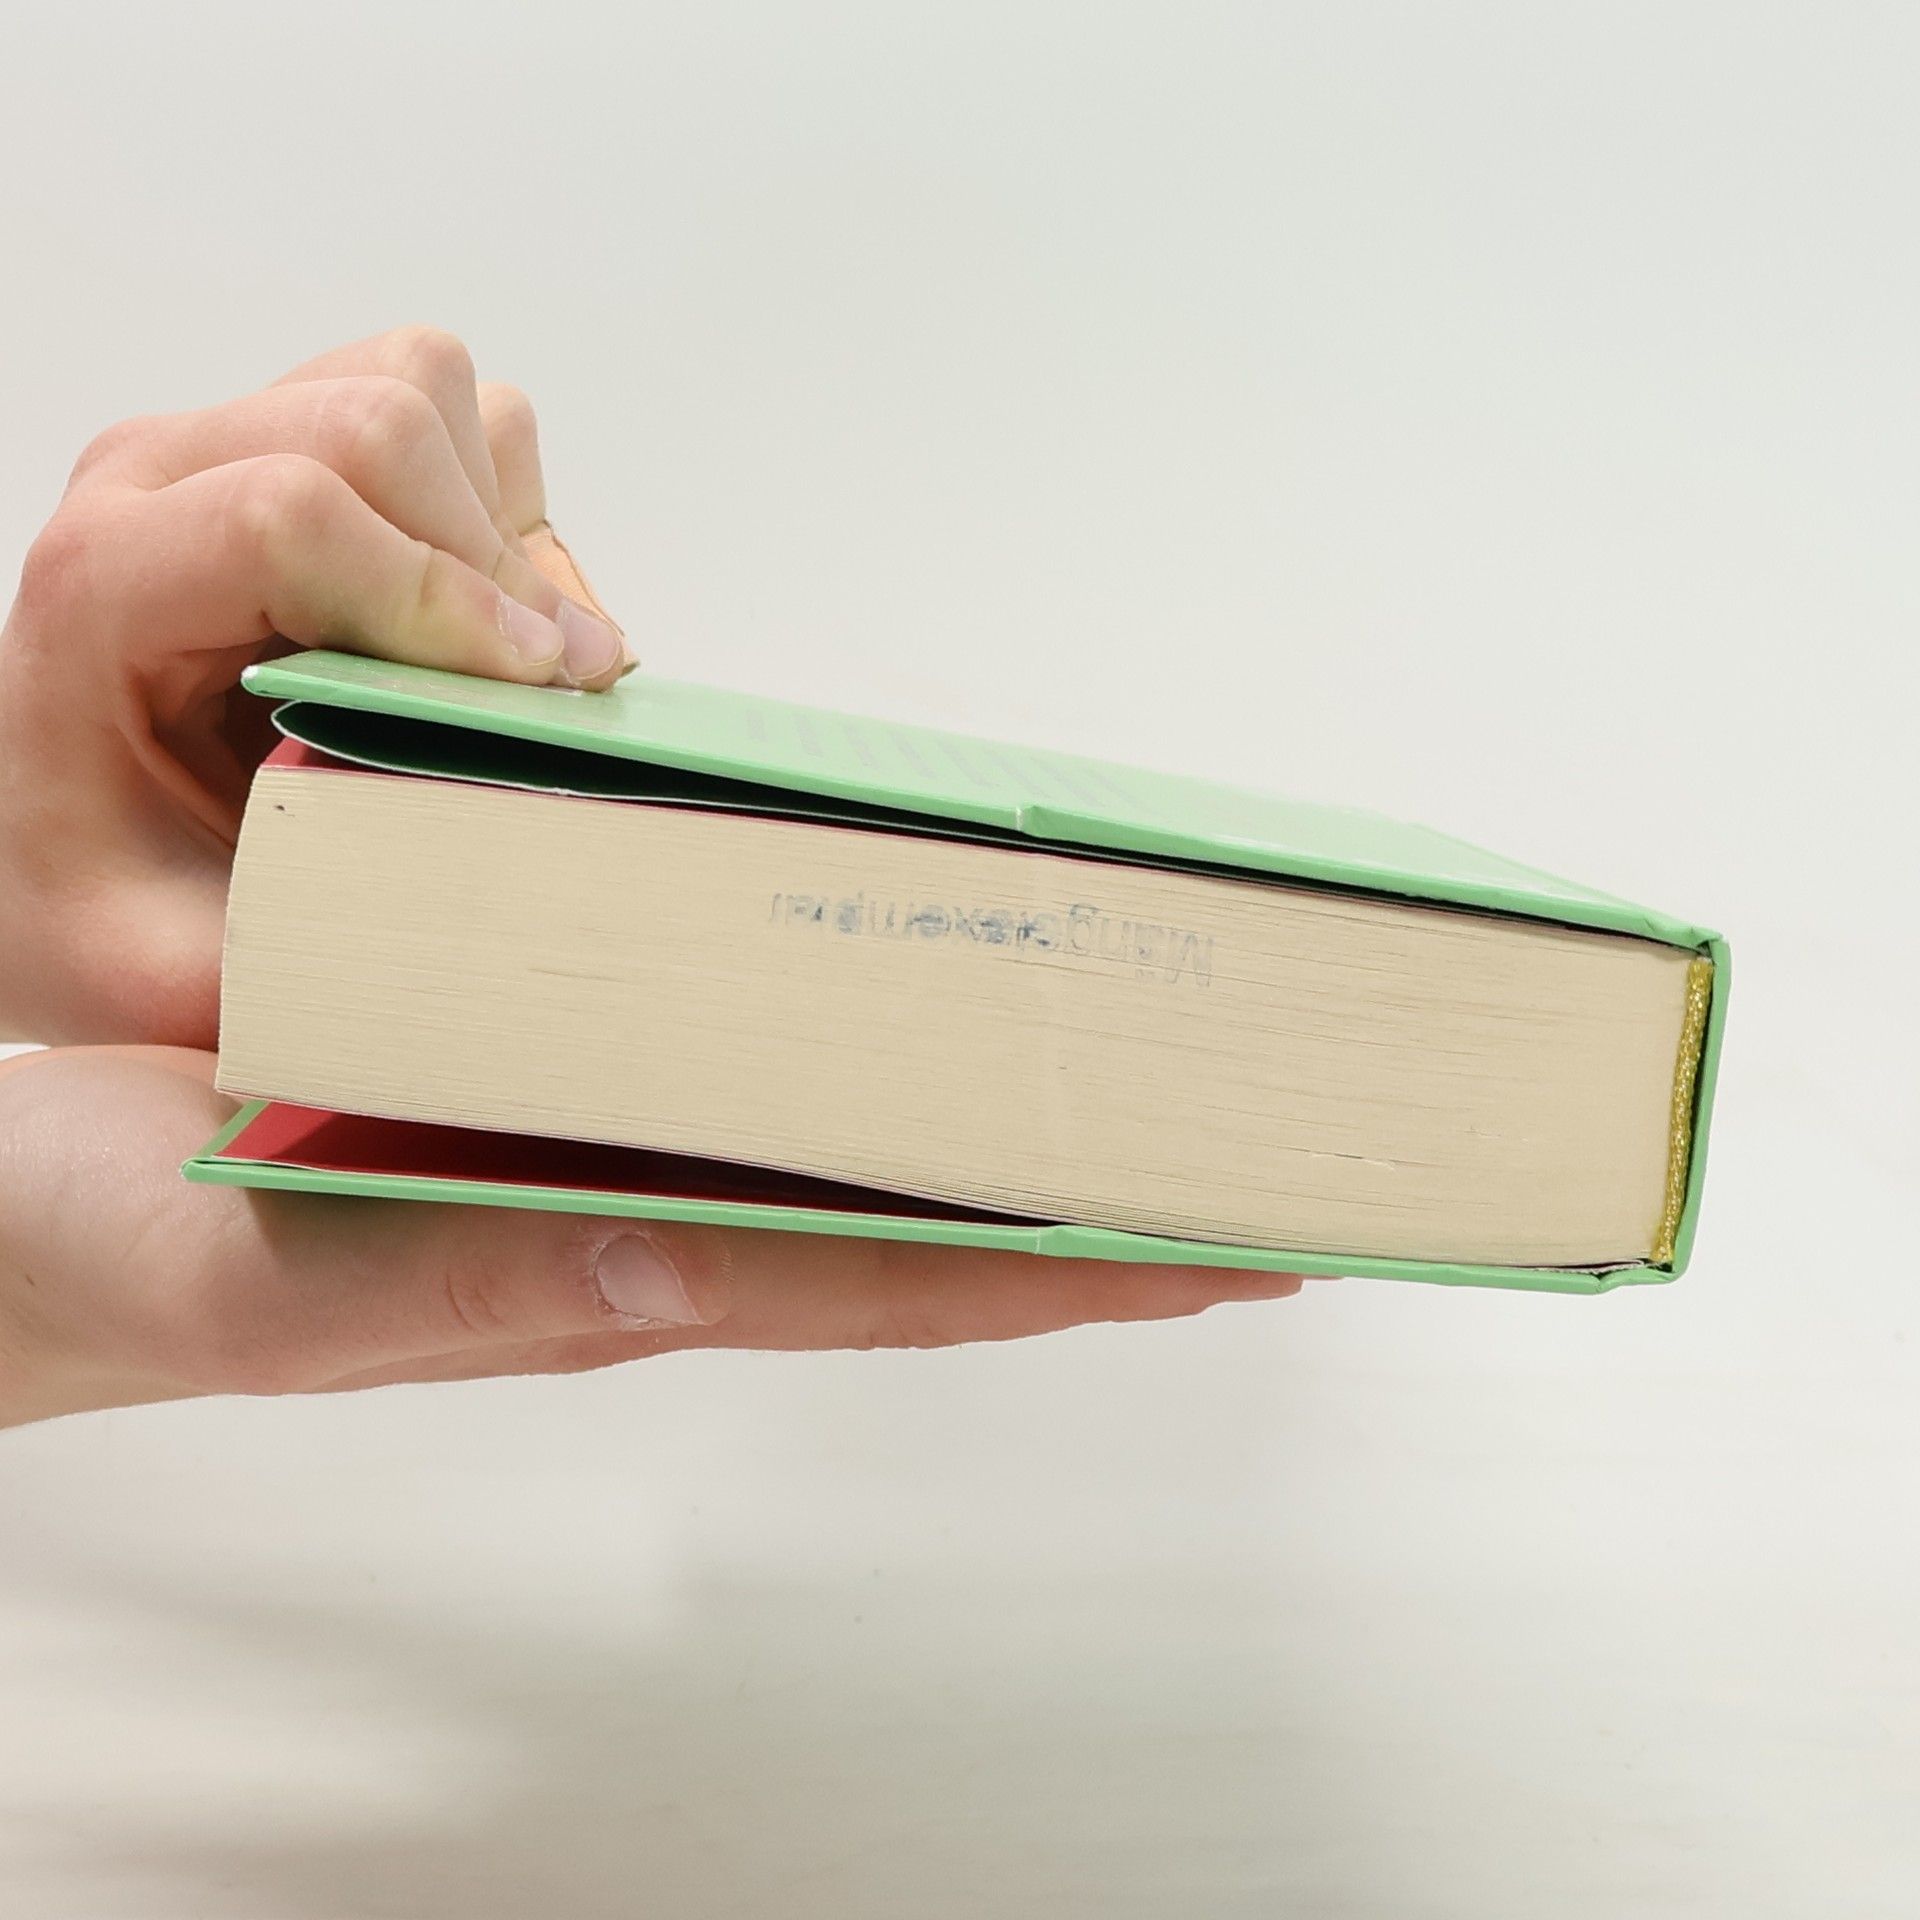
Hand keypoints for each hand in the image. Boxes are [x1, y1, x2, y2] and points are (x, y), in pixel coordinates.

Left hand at [0, 326, 628, 1049]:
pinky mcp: (303, 447)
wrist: (66, 856)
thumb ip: (319, 933)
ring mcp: (232, 447)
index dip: (438, 599)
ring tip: (517, 657)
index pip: (289, 518)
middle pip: (375, 423)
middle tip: (552, 694)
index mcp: (104, 590)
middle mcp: (160, 482)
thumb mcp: (184, 972)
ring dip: (500, 518)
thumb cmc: (108, 908)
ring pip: (421, 385)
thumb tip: (509, 873)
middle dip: (494, 562)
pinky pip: (451, 411)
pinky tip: (495, 623)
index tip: (536, 694)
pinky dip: (506, 503)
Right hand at [0, 1048, 1304, 1427]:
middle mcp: (632, 1210)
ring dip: (990, 1096)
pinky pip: (737, 1044)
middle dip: (1085, 1182)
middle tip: (1245, 1131)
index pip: (896, 1282)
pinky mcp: (536, 1072)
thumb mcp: (285, 1283)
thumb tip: (681, 1270)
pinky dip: (847, 1015)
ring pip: (845, 1121)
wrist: (1, 1202)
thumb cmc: (113, 1258)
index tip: (1238, 1241)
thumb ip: (490, 1287)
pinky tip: (904, 982)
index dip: (1074, 1269)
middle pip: (910, 1206)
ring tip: (1128, 1052)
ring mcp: (595, 1139)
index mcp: (604, 1277)